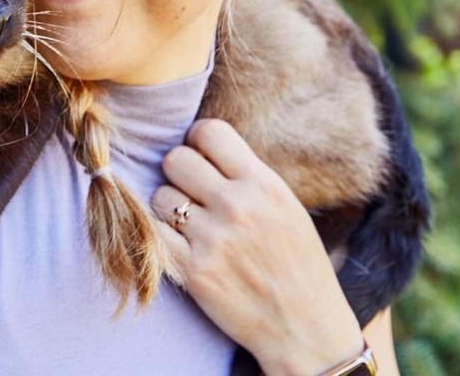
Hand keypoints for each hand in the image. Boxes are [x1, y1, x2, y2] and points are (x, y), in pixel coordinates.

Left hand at [151, 118, 363, 375]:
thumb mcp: (286, 208)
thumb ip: (248, 177)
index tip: (201, 157)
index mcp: (263, 185)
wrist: (306, 328)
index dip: (197, 141)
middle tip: (191, 192)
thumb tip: (203, 148)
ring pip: (160, 195)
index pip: (209, 131)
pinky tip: (180, 244)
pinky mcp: (192, 270)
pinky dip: (161, 236)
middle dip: (179, 173)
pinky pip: (154, 232)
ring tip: (189, 224)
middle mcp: (237, 206)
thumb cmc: (297, 266)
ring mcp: (212, 238)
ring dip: (168, 207)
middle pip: (176, 159)